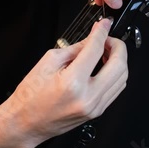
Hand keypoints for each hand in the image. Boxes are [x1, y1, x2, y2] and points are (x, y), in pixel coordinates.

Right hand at [0, 18, 127, 147]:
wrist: (25, 123)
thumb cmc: (31, 96)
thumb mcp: (48, 62)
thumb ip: (74, 49)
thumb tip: (92, 39)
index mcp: (72, 82)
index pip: (96, 50)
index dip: (101, 32)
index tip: (103, 25)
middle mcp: (88, 97)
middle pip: (119, 65)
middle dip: (118, 46)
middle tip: (108, 38)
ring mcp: (95, 107)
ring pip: (122, 78)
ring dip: (119, 60)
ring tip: (106, 52)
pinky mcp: (97, 112)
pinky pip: (116, 89)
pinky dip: (115, 75)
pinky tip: (104, 67)